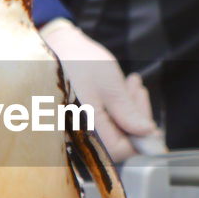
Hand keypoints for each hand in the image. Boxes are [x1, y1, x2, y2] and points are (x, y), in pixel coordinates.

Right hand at [40, 19, 160, 159]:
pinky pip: (98, 125)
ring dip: (126, 110)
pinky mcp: (72, 124)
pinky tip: (118, 88)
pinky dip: (112, 109)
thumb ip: (128, 113)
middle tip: (137, 88)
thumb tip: (148, 133)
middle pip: (117, 143)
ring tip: (130, 83)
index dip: (140, 136)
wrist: (49, 47)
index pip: (122, 151)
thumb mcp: (110, 86)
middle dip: (134, 117)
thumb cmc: (78, 63)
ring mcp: (74, 132)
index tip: (149, 117)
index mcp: (87, 132)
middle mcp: (79, 138)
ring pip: (110, 133)